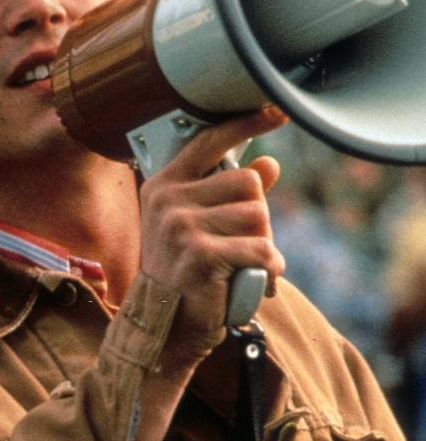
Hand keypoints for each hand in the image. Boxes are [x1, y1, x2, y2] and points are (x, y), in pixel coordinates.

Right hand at [139, 105, 287, 379]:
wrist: (164, 328)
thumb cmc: (185, 276)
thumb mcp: (201, 228)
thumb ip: (229, 195)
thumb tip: (269, 165)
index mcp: (164, 186)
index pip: (209, 141)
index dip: (245, 124)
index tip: (275, 111)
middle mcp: (168, 200)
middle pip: (249, 184)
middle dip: (259, 218)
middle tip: (244, 247)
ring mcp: (181, 226)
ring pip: (259, 217)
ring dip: (265, 246)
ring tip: (247, 268)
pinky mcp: (201, 254)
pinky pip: (261, 250)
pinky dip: (269, 271)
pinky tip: (257, 284)